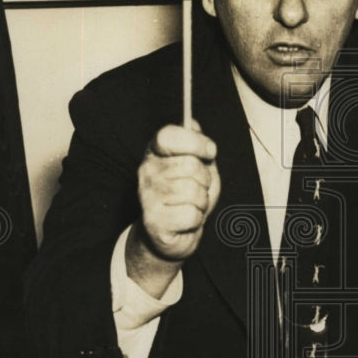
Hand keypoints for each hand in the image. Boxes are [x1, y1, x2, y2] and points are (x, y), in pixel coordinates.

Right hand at [136, 122, 220, 262]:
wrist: (174, 234)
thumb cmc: (188, 197)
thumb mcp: (198, 166)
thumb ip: (196, 144)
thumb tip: (192, 123)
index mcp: (155, 153)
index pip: (168, 135)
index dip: (195, 142)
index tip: (210, 151)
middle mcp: (147, 171)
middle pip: (190, 166)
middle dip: (204, 179)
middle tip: (197, 188)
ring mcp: (147, 196)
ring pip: (194, 191)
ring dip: (201, 201)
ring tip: (191, 205)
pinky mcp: (153, 221)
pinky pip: (192, 215)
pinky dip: (196, 219)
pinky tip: (185, 220)